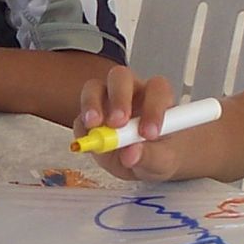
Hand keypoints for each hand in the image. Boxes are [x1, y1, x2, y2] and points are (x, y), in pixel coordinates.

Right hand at [73, 64, 189, 178]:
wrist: (144, 166)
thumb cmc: (160, 154)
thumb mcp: (163, 161)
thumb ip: (149, 156)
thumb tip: (130, 154)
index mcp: (157, 97)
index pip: (157, 89)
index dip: (153, 108)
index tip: (148, 134)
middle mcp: (130, 92)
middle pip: (120, 78)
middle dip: (118, 98)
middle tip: (117, 123)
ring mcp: (106, 102)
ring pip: (94, 88)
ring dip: (92, 105)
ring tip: (94, 127)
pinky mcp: (89, 118)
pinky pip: (80, 118)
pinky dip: (82, 130)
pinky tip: (88, 142)